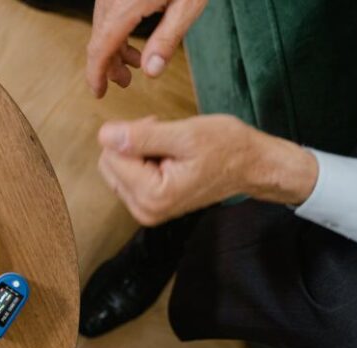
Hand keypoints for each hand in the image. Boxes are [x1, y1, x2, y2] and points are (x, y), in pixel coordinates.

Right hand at [87, 0, 207, 97]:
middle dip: (109, 65)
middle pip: (98, 39)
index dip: (96, 74)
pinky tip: (134, 37)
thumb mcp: (187, 6)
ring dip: (114, 48)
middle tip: (126, 82)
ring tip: (136, 63)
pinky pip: (108, 13)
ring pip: (102, 26)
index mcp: (126, 6)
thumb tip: (150, 73)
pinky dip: (116, 31)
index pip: (100, 49)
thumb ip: (167, 40)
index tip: (98, 92)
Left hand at [97, 115, 319, 225]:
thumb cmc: (226, 148)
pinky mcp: (149, 206)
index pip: (111, 155)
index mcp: (152, 196)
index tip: (159, 127)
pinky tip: (166, 156)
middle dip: (131, 143)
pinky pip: (127, 176)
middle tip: (164, 135)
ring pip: (116, 168)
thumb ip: (141, 137)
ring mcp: (146, 211)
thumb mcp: (185, 135)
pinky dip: (142, 160)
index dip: (131, 133)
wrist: (251, 166)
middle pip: (109, 164)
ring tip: (169, 146)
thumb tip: (104, 136)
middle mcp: (145, 211)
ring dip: (137, 150)